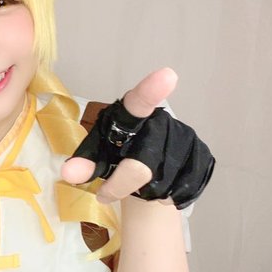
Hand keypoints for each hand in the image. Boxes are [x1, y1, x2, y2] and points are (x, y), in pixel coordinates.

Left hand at [61, 68, 213, 208]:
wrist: (145, 173)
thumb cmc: (115, 153)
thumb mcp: (95, 156)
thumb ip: (83, 163)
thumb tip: (69, 174)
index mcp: (132, 114)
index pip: (140, 102)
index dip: (151, 89)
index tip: (167, 75)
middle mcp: (163, 122)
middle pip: (142, 166)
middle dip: (121, 185)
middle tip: (107, 191)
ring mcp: (186, 139)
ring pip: (160, 184)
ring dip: (142, 192)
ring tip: (136, 184)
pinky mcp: (202, 157)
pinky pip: (179, 189)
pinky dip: (162, 196)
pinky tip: (157, 186)